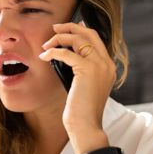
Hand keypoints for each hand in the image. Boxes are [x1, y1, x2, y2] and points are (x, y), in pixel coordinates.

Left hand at [39, 22, 115, 148]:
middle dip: (70, 27)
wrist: (87, 126)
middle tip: (54, 28)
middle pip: (89, 33)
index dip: (81, 30)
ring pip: (78, 39)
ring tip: (46, 45)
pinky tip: (44, 56)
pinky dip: (53, 52)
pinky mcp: (87, 70)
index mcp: (108, 66)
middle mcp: (107, 63)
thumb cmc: (82, 111)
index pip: (96, 39)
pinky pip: (66, 53)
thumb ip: (82, 71)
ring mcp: (99, 65)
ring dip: (59, 39)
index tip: (66, 28)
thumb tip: (67, 56)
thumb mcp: (85, 86)